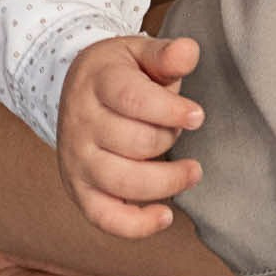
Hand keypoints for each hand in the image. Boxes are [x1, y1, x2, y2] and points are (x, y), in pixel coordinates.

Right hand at [57, 30, 207, 238]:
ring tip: (192, 171)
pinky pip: (105, 217)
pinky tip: (164, 215)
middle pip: (135, 143)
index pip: (133, 100)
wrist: (78, 92)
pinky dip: (136, 225)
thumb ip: (166, 55)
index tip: (198, 116)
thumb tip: (188, 51)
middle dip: (169, 138)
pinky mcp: (79, 189)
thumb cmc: (119, 73)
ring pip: (122, 181)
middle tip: (179, 129)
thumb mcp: (139, 53)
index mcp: (97, 83)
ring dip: (166, 181)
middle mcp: (81, 124)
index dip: (170, 111)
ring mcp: (76, 160)